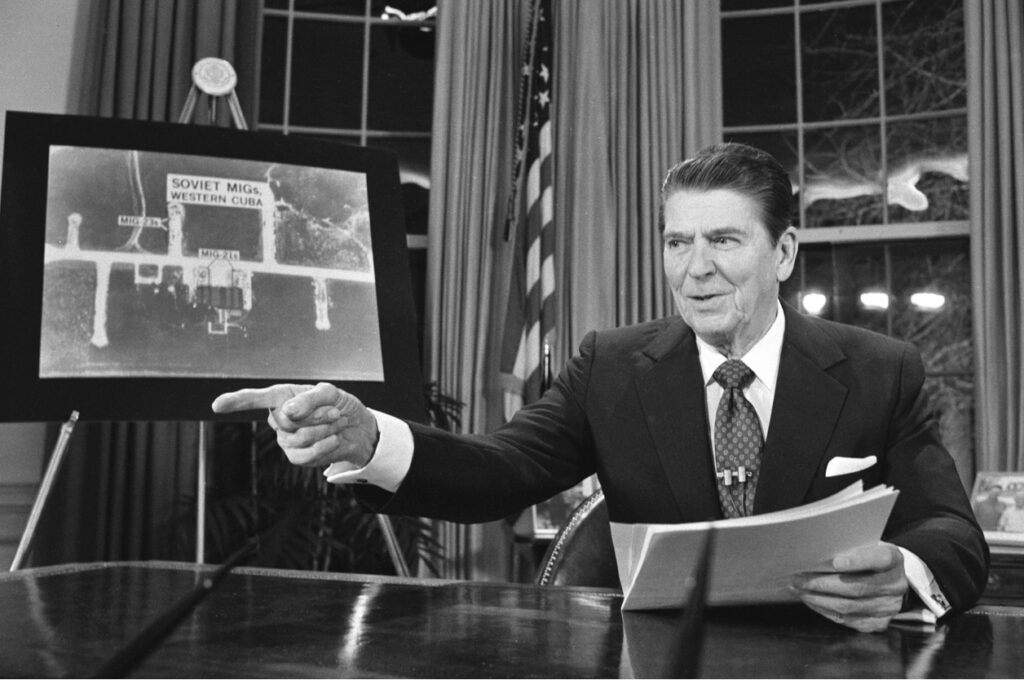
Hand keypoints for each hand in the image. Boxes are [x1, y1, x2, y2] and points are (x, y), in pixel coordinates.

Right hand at [211, 382, 378, 468]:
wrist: (357, 428)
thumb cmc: (340, 405)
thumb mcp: (330, 393)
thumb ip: (309, 398)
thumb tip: (286, 411)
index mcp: (282, 397)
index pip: (255, 399)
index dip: (236, 401)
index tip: (217, 405)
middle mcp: (278, 418)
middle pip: (287, 421)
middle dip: (316, 416)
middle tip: (333, 412)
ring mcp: (285, 440)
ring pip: (298, 439)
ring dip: (323, 430)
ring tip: (335, 423)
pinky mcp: (296, 457)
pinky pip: (306, 454)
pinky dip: (325, 445)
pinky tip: (334, 439)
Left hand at [791, 542, 907, 632]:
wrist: (887, 578)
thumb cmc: (867, 556)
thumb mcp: (864, 544)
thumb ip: (848, 546)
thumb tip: (813, 550)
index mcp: (894, 559)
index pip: (879, 558)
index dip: (858, 560)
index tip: (835, 562)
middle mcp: (896, 585)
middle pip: (857, 587)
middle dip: (822, 583)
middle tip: (798, 578)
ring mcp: (889, 607)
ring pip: (848, 606)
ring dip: (818, 598)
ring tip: (798, 589)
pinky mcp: (877, 623)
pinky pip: (846, 619)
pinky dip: (824, 609)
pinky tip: (810, 600)